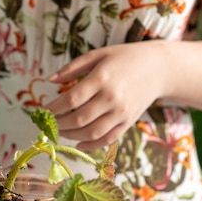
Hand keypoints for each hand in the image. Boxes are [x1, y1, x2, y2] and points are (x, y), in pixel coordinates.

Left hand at [44, 42, 166, 150]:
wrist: (158, 68)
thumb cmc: (124, 58)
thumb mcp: (98, 55)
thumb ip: (72, 67)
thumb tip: (49, 80)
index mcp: (102, 78)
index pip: (72, 99)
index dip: (54, 108)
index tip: (43, 110)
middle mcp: (112, 97)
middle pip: (79, 119)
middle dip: (59, 124)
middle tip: (48, 124)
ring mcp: (121, 112)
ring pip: (92, 132)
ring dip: (71, 136)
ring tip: (60, 132)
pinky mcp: (128, 122)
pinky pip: (108, 139)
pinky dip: (91, 145)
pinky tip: (78, 144)